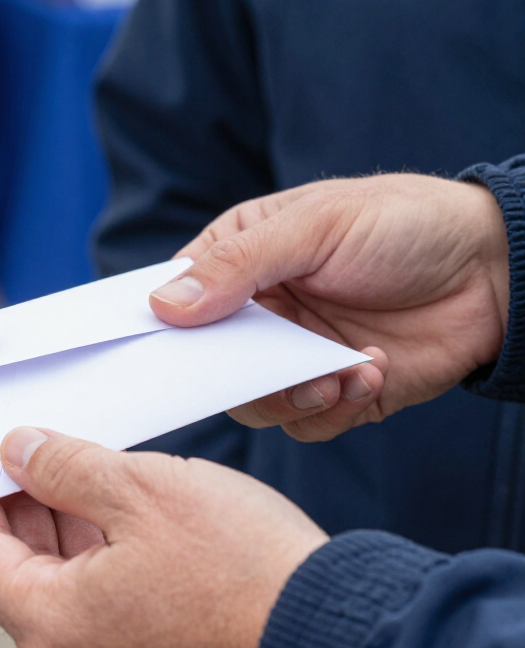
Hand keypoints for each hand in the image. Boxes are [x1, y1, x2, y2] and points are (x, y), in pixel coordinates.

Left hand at [0, 429, 326, 647]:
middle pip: (15, 571)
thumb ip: (64, 466)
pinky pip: (99, 609)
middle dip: (16, 503)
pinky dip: (96, 559)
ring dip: (60, 528)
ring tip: (74, 466)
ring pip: (60, 589)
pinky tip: (117, 512)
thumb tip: (16, 451)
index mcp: (51, 625)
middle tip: (25, 443)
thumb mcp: (143, 490)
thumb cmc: (242, 568)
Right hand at [146, 174, 508, 440]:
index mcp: (241, 259)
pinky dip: (335, 406)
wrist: (497, 270)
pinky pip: (306, 423)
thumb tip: (163, 305)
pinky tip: (372, 369)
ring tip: (337, 372)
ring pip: (252, 403)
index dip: (160, 326)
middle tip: (264, 369)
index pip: (176, 298)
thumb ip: (238, 266)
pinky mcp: (334, 392)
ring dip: (292, 394)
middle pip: (206, 362)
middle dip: (233, 373)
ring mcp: (294, 355)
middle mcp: (260, 311)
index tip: (157, 350)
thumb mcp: (314, 227)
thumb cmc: (403, 224)